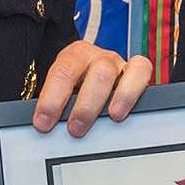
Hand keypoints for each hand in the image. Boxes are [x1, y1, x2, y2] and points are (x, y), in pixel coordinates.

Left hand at [33, 40, 152, 136]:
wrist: (90, 80)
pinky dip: (133, 91)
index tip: (43, 123)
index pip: (62, 71)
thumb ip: (56, 107)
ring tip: (112, 118)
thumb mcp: (62, 95)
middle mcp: (96, 56)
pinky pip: (141, 70)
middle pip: (94, 72)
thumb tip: (45, 128)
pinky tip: (125, 111)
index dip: (51, 98)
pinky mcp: (135, 72)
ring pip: (114, 72)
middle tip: (75, 129)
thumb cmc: (74, 91)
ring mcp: (117, 62)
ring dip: (112, 97)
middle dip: (84, 104)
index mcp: (73, 55)